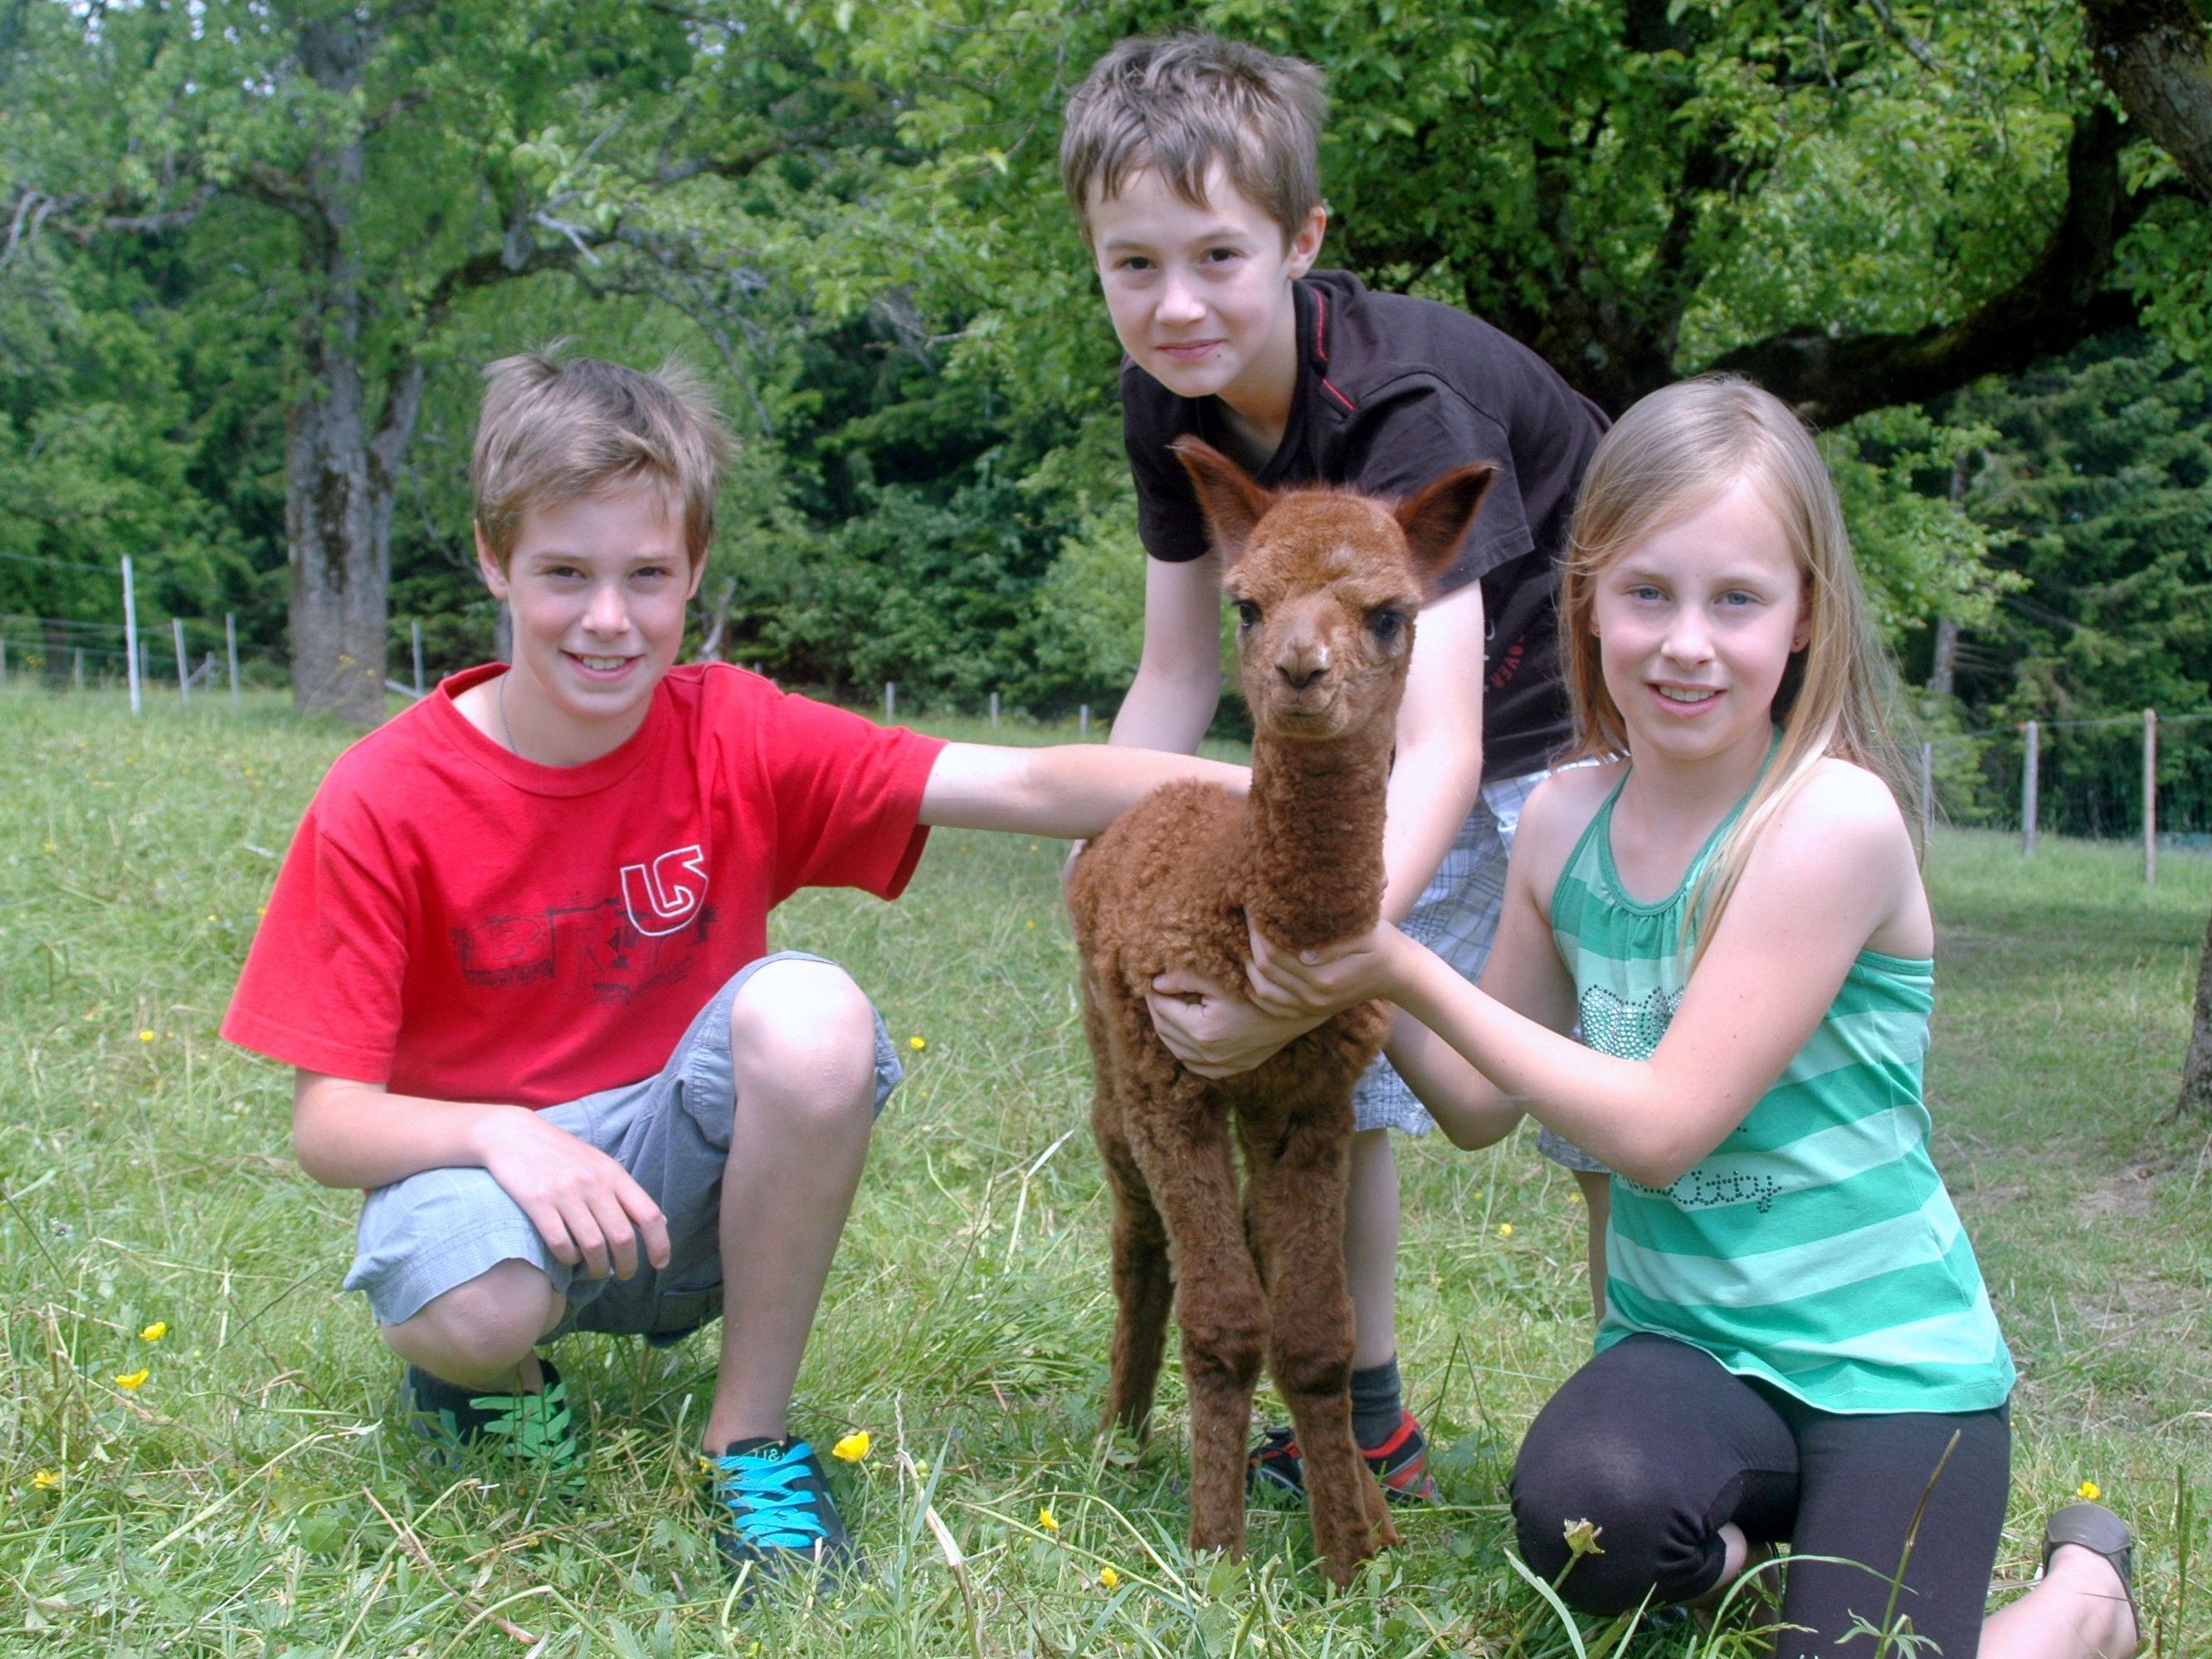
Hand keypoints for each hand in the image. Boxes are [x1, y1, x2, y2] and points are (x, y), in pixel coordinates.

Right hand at [473, 1108, 671, 1281]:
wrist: (513, 1134)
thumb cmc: (561, 1153)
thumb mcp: (600, 1164)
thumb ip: (625, 1192)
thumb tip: (658, 1222)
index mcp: (614, 1174)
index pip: (648, 1214)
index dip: (659, 1244)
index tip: (659, 1264)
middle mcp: (593, 1183)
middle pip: (622, 1237)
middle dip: (627, 1265)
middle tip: (622, 1274)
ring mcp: (565, 1192)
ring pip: (592, 1245)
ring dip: (597, 1267)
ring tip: (596, 1271)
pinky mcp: (537, 1202)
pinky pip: (560, 1243)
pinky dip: (568, 1258)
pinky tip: (569, 1258)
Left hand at [1145, 969, 1325, 1077]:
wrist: (1299, 1006)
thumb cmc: (1258, 986)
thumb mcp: (1218, 977)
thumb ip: (1182, 978)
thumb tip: (1155, 983)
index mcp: (1202, 1032)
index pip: (1162, 1012)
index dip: (1153, 994)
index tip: (1151, 980)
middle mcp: (1210, 1056)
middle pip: (1167, 1033)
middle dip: (1158, 1011)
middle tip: (1157, 992)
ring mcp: (1225, 1065)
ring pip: (1180, 1054)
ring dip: (1170, 1032)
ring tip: (1170, 1009)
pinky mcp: (1237, 1067)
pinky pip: (1200, 1068)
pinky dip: (1188, 1053)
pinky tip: (1188, 1037)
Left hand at [1244, 919, 1404, 1018]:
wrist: (1399, 974)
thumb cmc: (1382, 944)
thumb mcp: (1365, 936)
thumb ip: (1335, 945)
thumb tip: (1303, 953)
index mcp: (1326, 978)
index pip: (1275, 953)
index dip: (1258, 929)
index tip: (1252, 906)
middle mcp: (1314, 998)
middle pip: (1264, 970)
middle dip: (1249, 941)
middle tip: (1245, 916)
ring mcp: (1311, 1007)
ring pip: (1262, 991)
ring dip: (1248, 965)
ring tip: (1244, 939)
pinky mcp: (1310, 1011)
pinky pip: (1273, 1005)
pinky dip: (1257, 987)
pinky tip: (1253, 967)